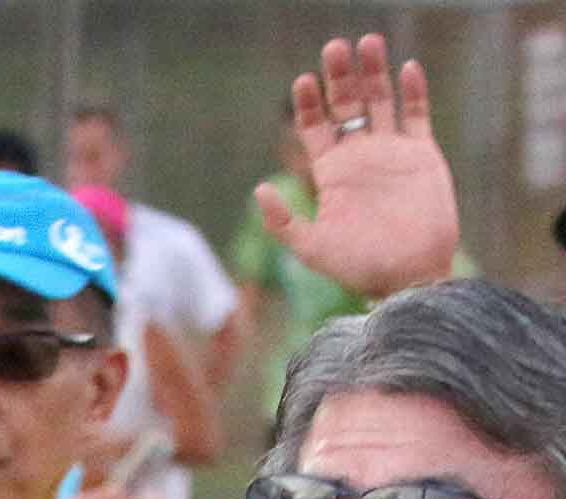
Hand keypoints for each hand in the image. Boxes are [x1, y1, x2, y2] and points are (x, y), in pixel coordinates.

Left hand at [257, 34, 458, 301]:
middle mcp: (359, 156)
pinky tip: (407, 67)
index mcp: (331, 173)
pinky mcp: (422, 154)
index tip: (302, 80)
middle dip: (339, 77)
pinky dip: (413, 90)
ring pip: (381, 101)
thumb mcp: (311, 247)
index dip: (308, 103)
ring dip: (374, 72)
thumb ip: (283, 221)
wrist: (408, 275)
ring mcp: (391, 152)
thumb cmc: (358, 266)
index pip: (314, 127)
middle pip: (346, 105)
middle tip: (334, 47)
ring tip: (368, 42)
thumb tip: (258, 188)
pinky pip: (417, 114)